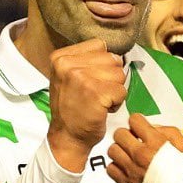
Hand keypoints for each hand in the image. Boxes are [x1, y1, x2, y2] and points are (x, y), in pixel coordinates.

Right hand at [47, 39, 126, 169]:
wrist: (66, 137)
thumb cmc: (72, 108)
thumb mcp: (68, 77)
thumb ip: (86, 61)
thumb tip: (117, 54)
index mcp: (60, 57)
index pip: (99, 45)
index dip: (102, 64)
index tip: (89, 81)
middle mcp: (68, 64)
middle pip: (112, 59)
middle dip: (110, 78)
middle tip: (94, 94)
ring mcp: (81, 78)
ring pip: (119, 74)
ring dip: (114, 91)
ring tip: (98, 101)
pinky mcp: (96, 93)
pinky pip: (122, 91)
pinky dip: (117, 103)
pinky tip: (102, 109)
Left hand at [106, 113, 182, 182]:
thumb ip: (169, 132)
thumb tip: (152, 127)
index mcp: (156, 142)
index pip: (134, 120)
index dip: (138, 123)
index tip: (141, 129)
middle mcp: (141, 155)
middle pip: (119, 133)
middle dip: (127, 135)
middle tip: (134, 142)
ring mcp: (131, 170)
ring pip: (112, 150)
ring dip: (120, 151)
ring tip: (130, 157)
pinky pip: (110, 168)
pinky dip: (117, 168)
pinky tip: (127, 169)